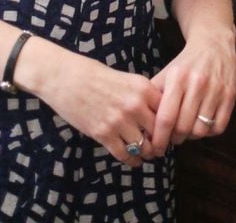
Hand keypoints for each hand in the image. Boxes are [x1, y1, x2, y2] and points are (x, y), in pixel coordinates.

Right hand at [16, 39, 162, 165]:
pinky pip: (125, 154)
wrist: (64, 76)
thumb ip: (142, 95)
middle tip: (161, 147)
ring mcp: (119, 120)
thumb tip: (157, 113)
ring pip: (144, 146)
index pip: (168, 111)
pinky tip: (133, 160)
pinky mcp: (103, 134)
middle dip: (162, 141)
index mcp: (142, 87)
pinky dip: (132, 160)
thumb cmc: (94, 74)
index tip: (169, 130)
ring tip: (147, 154)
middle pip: (159, 131)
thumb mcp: (125, 79)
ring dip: (147, 153)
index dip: (170, 123)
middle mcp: (135, 104)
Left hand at [148, 23, 235, 155]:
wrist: (213, 43)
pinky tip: (202, 125)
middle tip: (171, 138)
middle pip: (183, 127)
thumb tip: (143, 123)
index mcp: (178, 78)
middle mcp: (198, 84)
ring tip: (186, 131)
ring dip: (191, 137)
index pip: (166, 117)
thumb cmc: (185, 62)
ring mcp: (216, 90)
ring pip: (200, 130)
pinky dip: (208, 133)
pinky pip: (218, 127)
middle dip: (174, 139)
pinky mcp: (230, 96)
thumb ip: (154, 95)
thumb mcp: (167, 73)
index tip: (156, 148)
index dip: (159, 138)